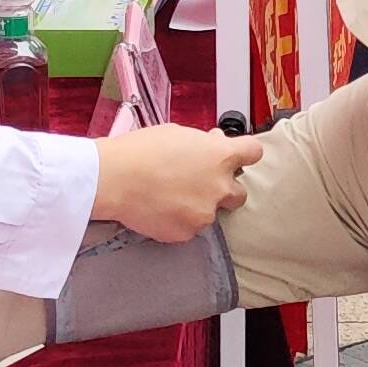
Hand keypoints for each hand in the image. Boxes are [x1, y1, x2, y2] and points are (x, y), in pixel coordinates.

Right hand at [90, 122, 261, 238]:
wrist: (114, 179)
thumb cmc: (140, 151)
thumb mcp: (177, 133)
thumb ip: (203, 143)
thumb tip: (213, 144)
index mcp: (220, 156)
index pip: (254, 152)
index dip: (244, 154)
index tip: (237, 156)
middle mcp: (219, 186)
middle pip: (240, 193)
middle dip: (224, 188)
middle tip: (201, 183)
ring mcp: (204, 213)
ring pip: (211, 212)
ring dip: (198, 205)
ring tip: (169, 194)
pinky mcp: (186, 233)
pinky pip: (190, 227)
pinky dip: (179, 220)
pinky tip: (160, 207)